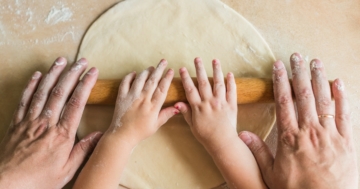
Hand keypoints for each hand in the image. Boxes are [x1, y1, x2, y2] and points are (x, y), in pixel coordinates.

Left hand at [0, 58, 101, 188]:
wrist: (7, 184)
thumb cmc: (38, 179)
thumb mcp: (67, 170)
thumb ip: (84, 150)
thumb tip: (99, 135)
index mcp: (62, 134)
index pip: (76, 103)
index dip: (85, 84)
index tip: (92, 72)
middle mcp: (46, 123)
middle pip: (61, 92)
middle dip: (72, 73)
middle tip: (81, 61)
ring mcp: (30, 121)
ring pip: (43, 91)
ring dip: (53, 74)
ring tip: (61, 60)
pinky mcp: (17, 123)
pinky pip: (24, 100)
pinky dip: (31, 85)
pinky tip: (36, 75)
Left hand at [107, 59, 177, 143]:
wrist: (122, 135)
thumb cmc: (140, 132)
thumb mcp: (156, 125)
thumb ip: (166, 114)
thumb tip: (178, 107)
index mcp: (152, 107)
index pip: (162, 89)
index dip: (167, 78)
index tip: (171, 70)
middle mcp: (142, 100)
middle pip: (152, 81)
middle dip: (159, 69)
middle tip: (163, 61)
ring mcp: (131, 97)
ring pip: (140, 80)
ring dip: (146, 72)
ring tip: (151, 67)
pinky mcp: (121, 97)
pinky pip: (125, 83)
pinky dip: (129, 76)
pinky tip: (134, 73)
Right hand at [175, 58, 237, 151]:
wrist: (222, 142)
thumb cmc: (205, 135)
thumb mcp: (192, 125)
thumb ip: (186, 112)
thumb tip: (177, 103)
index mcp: (199, 107)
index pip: (190, 89)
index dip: (186, 78)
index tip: (182, 68)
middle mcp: (209, 102)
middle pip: (203, 82)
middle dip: (200, 69)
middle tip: (197, 58)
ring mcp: (221, 102)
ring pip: (218, 83)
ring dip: (216, 71)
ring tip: (215, 60)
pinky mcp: (232, 105)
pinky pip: (232, 91)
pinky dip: (231, 82)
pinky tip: (230, 74)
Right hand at [239, 53, 357, 188]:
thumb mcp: (272, 173)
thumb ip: (258, 151)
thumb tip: (242, 133)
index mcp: (290, 136)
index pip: (284, 101)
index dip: (280, 81)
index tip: (277, 66)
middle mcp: (309, 130)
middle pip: (304, 95)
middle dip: (299, 72)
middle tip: (296, 56)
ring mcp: (329, 134)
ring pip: (324, 100)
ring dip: (319, 78)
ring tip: (315, 62)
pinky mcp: (346, 140)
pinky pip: (345, 114)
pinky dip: (342, 96)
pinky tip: (338, 82)